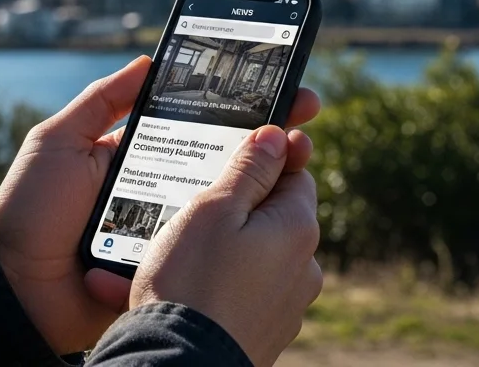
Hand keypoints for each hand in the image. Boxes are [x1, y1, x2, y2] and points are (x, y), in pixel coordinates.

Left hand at [0, 56, 320, 354]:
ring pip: (224, 205)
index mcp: (139, 153)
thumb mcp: (59, 140)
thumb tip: (149, 60)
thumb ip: (101, 100)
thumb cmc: (31, 206)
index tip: (278, 84)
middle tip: (305, 118)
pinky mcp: (168, 264)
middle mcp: (160, 187)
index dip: (235, 105)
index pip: (196, 123)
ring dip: (264, 185)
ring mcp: (168, 226)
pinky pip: (209, 248)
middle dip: (267, 140)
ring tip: (302, 157)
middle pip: (222, 161)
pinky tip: (275, 212)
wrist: (15, 286)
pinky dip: (240, 235)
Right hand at [130, 125, 322, 366]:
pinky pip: (242, 288)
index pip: (295, 171)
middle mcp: (303, 268)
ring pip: (255, 251)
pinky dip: (217, 278)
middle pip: (274, 212)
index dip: (265, 156)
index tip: (238, 147)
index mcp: (297, 229)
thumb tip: (279, 136)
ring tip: (175, 245)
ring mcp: (286, 304)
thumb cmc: (192, 281)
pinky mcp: (264, 330)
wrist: (177, 364)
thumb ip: (249, 169)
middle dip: (237, 202)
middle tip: (193, 199)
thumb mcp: (214, 207)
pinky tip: (181, 279)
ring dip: (222, 242)